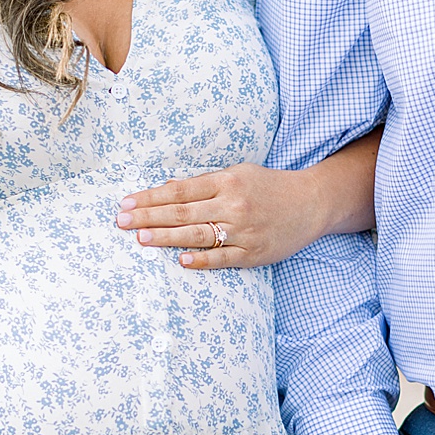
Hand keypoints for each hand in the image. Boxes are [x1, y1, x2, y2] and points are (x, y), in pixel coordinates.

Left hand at [116, 128, 380, 269]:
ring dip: (167, 237)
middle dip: (149, 217)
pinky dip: (203, 259)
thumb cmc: (270, 187)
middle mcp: (233, 205)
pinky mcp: (254, 253)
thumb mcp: (238, 174)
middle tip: (121, 222)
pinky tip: (182, 260)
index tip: (126, 203)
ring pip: (198, 235)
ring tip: (141, 238)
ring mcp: (244, 231)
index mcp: (227, 182)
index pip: (180, 191)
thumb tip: (168, 188)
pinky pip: (224, 258)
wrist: (312, 203)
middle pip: (183, 212)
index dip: (151, 197)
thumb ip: (204, 183)